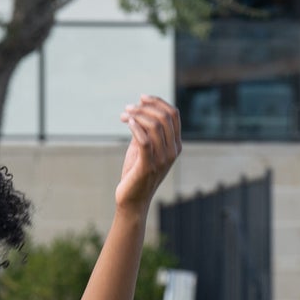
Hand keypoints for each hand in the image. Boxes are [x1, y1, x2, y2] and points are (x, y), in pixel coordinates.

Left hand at [115, 95, 181, 213]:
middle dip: (145, 107)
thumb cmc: (136, 173)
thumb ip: (146, 131)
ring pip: (155, 126)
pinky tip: (127, 123)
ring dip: (137, 115)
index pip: (174, 115)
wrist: (132, 201)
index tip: (141, 98)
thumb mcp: (143, 148)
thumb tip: (140, 109)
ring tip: (124, 115)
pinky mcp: (148, 166)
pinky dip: (135, 127)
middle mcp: (173, 151)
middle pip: (165, 117)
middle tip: (127, 109)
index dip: (158, 102)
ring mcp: (162, 160)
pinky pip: (145, 140)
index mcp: (175, 145)